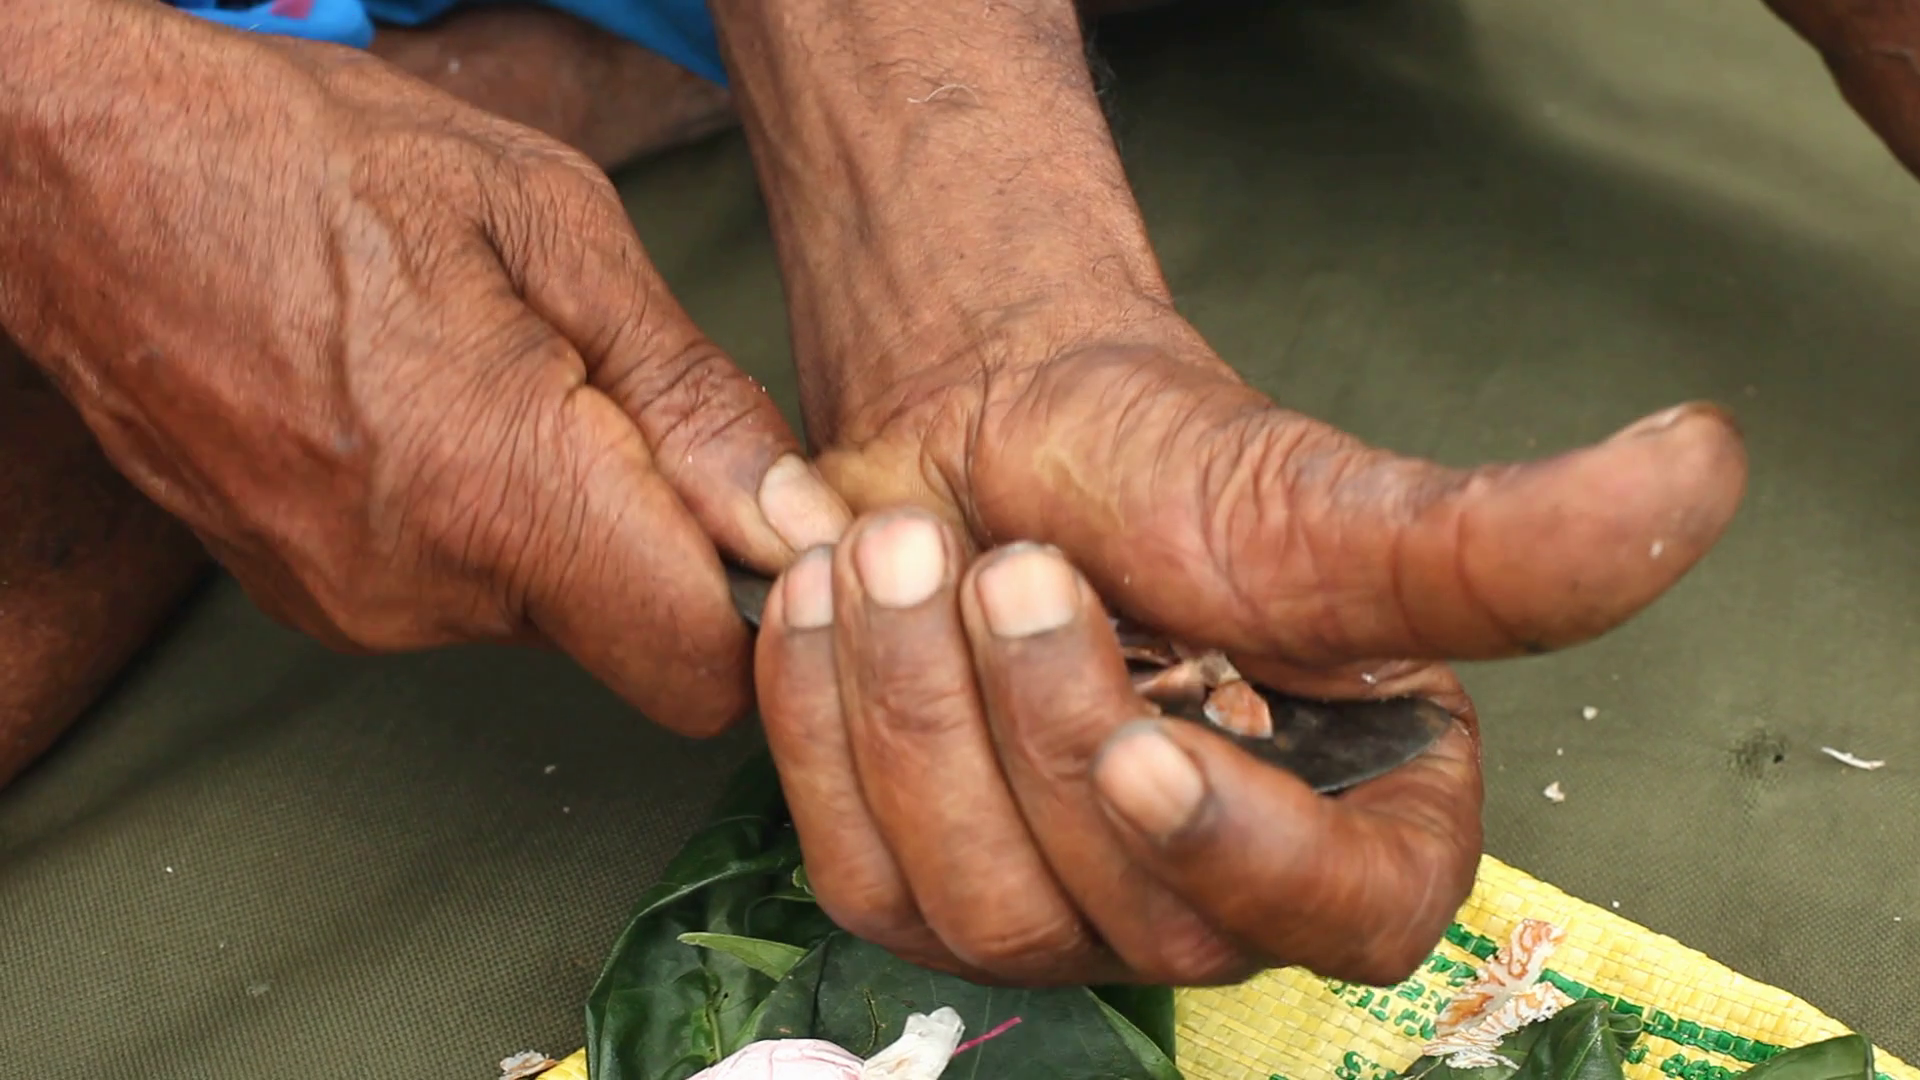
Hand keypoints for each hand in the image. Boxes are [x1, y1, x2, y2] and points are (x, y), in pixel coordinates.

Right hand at [0, 4, 849, 731]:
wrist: (91, 179)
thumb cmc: (320, 164)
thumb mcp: (553, 226)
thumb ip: (687, 394)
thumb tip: (790, 520)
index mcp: (503, 492)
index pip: (697, 669)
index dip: (760, 611)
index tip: (767, 525)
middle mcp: (425, 588)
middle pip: (629, 639)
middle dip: (665, 545)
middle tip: (622, 406)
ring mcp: (356, 608)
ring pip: (547, 616)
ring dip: (570, 526)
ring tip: (506, 385)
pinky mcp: (314, 602)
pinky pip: (460, 597)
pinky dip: (489, 529)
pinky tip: (440, 417)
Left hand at [710, 0, 1744, 984]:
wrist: (1004, 440)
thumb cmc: (1175, 472)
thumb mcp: (1330, 508)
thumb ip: (1497, 537)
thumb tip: (1701, 470)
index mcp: (1357, 829)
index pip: (1339, 920)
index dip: (1238, 849)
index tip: (1146, 739)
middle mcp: (1213, 902)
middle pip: (1124, 909)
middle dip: (1040, 718)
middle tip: (1004, 558)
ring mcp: (1063, 916)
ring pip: (976, 901)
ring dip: (915, 708)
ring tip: (902, 549)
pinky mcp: (925, 890)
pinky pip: (859, 869)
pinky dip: (825, 724)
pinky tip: (830, 601)